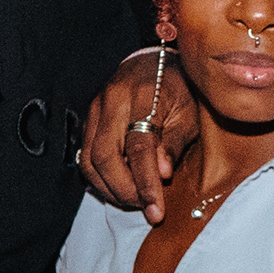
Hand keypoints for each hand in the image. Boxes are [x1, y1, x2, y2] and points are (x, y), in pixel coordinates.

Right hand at [80, 49, 200, 224]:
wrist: (151, 61)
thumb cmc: (177, 89)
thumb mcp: (188, 113)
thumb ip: (174, 142)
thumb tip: (162, 174)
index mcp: (141, 97)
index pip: (139, 148)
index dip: (146, 183)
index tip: (156, 211)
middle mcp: (110, 102)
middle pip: (104, 157)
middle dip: (124, 190)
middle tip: (146, 207)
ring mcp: (94, 111)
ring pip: (88, 161)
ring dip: (110, 189)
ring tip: (135, 200)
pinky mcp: (87, 121)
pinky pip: (85, 157)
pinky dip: (101, 179)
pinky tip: (120, 187)